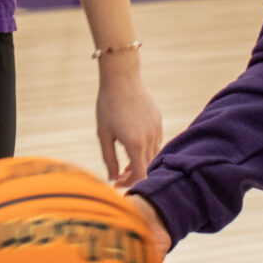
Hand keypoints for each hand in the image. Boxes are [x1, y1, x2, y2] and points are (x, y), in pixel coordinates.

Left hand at [96, 62, 162, 186]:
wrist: (121, 78)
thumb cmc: (108, 105)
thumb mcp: (104, 134)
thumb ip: (109, 159)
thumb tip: (113, 179)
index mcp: (135, 143)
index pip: (140, 175)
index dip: (130, 184)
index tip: (117, 185)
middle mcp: (150, 138)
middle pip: (148, 168)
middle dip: (133, 176)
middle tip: (118, 177)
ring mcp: (156, 129)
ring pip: (153, 155)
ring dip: (140, 163)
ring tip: (124, 163)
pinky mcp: (158, 121)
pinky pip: (155, 142)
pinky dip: (145, 150)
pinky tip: (133, 147)